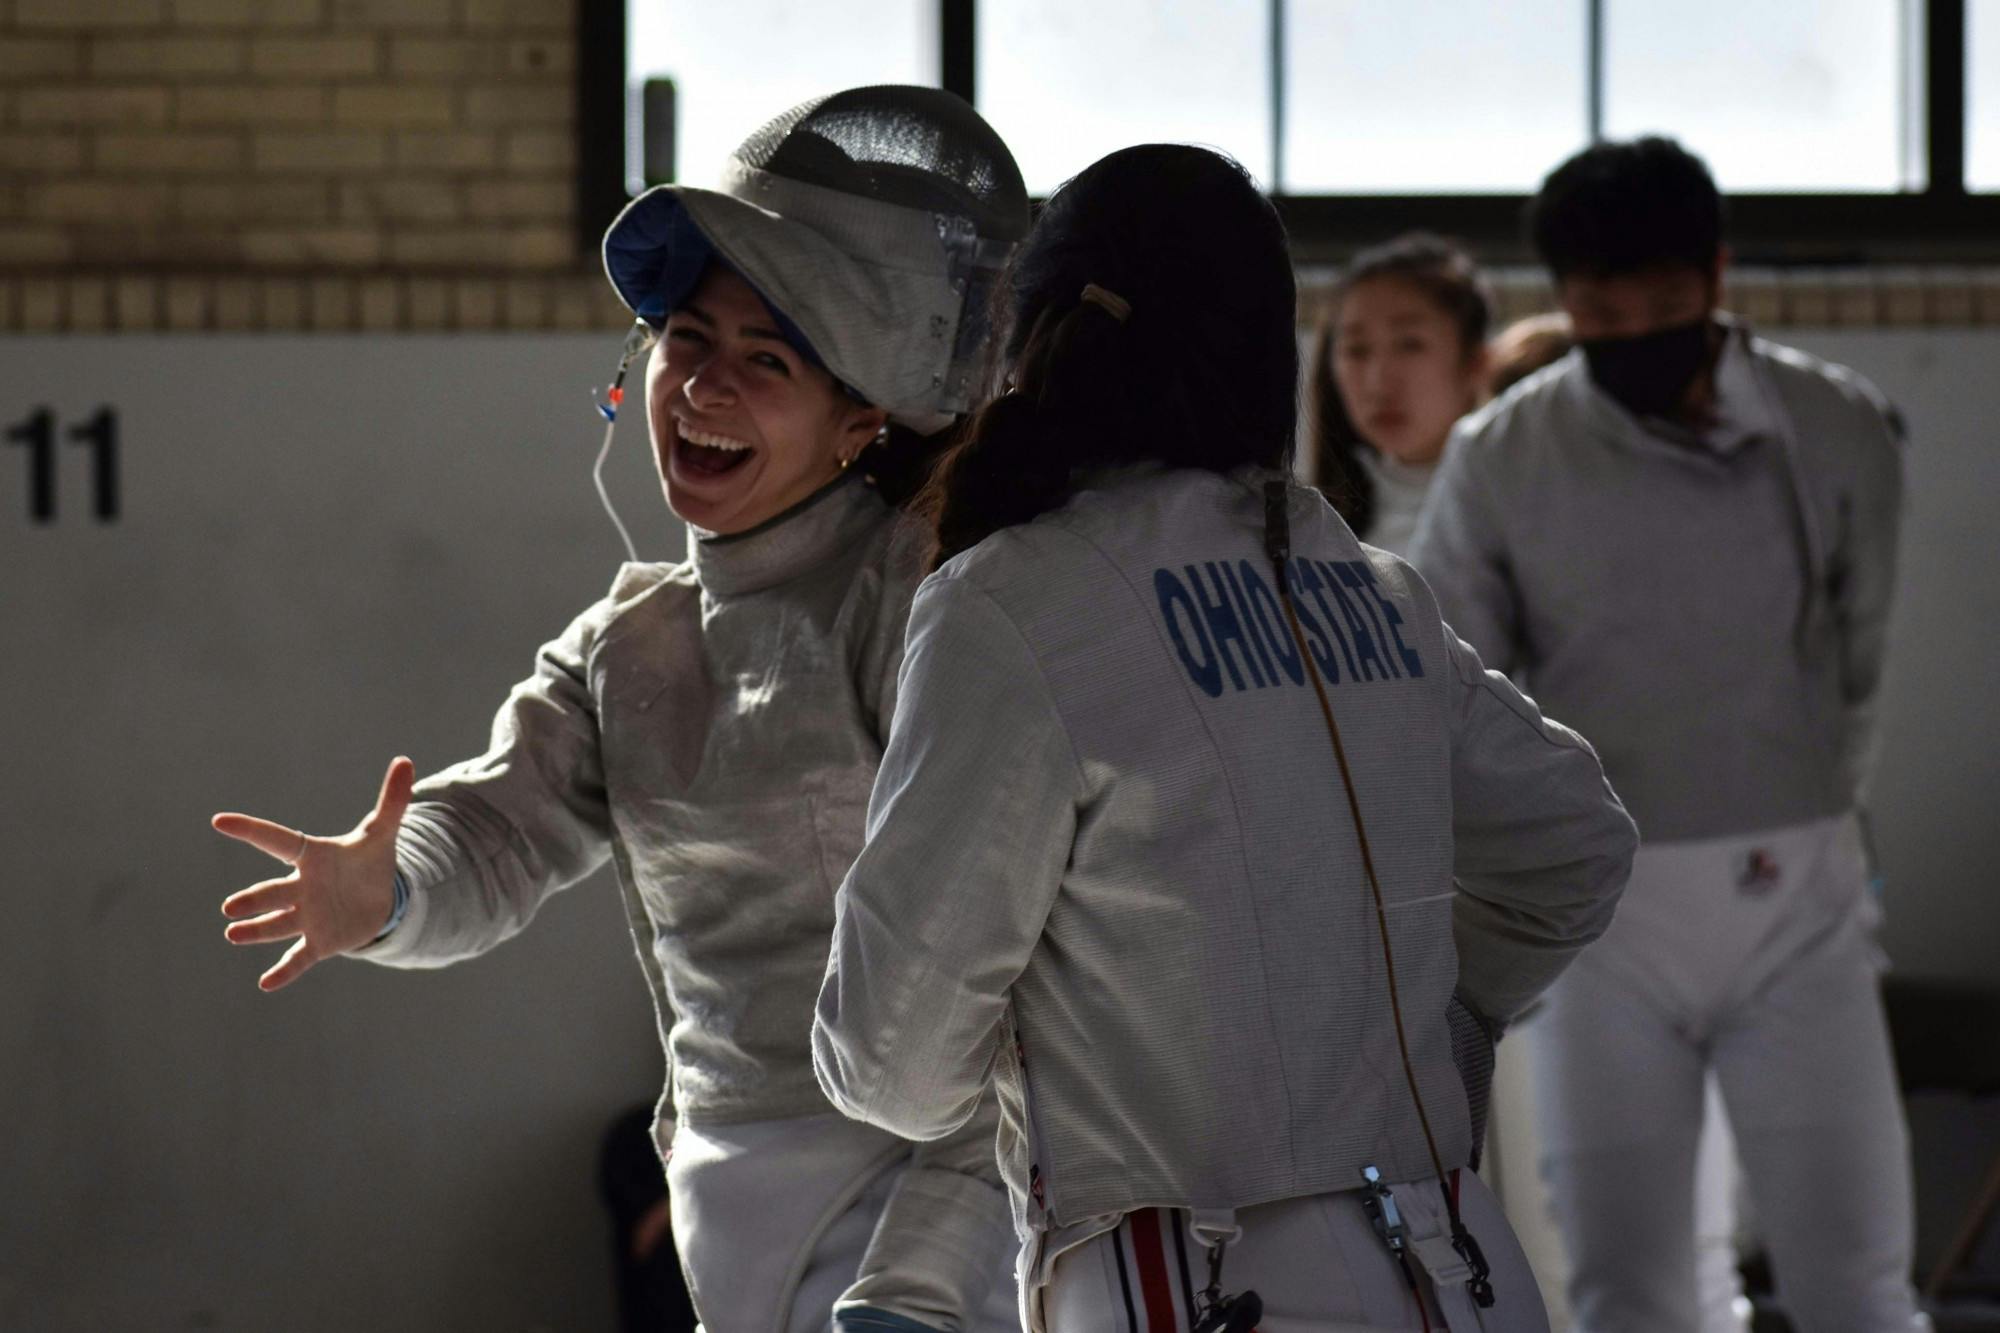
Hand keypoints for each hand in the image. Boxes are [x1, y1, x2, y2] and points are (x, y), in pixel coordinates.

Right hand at [214, 757, 414, 991]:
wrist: (377, 900)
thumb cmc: (368, 862)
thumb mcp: (382, 832)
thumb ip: (392, 800)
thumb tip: (406, 761)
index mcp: (312, 857)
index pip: (278, 840)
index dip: (252, 830)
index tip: (220, 821)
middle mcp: (301, 888)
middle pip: (274, 892)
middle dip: (254, 900)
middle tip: (230, 907)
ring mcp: (307, 916)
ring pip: (278, 925)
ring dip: (257, 931)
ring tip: (233, 933)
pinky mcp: (319, 942)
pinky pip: (298, 958)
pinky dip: (284, 971)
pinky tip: (265, 984)